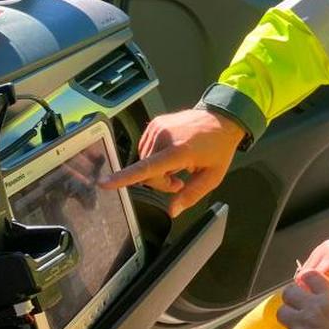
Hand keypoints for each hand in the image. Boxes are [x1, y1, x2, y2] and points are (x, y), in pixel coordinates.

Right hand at [98, 107, 244, 216]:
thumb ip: (191, 195)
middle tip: (179, 181)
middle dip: (160, 182)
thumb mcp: (213, 177)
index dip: (125, 177)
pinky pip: (147, 150)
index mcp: (179, 150)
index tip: (105, 183)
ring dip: (158, 170)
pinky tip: (172, 155)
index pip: (148, 167)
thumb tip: (173, 211)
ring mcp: (158, 128)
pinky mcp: (154, 124)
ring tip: (178, 167)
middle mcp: (164, 136)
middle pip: (147, 173)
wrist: (222, 118)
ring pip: (145, 162)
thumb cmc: (219, 147)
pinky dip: (156, 157)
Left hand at [278, 271, 328, 328]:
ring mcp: (301, 325)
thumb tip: (321, 307)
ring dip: (288, 319)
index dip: (306, 283)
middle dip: (291, 299)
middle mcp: (313, 307)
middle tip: (297, 309)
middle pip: (289, 292)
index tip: (306, 289)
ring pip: (282, 313)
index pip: (310, 276)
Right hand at [298, 230, 328, 305]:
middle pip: (304, 274)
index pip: (314, 278)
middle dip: (306, 293)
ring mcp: (322, 247)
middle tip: (313, 310)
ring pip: (304, 271)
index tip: (314, 313)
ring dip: (307, 286)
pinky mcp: (322, 249)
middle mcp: (326, 248)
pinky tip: (320, 291)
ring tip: (316, 302)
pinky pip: (310, 267)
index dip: (311, 296)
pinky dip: (311, 280)